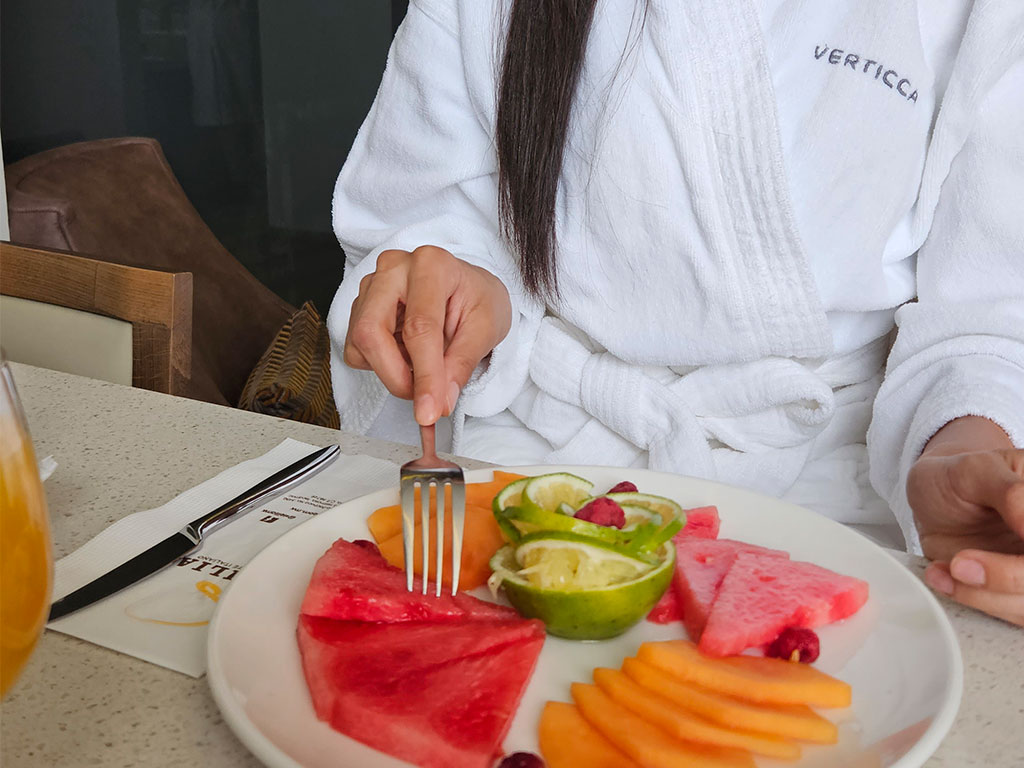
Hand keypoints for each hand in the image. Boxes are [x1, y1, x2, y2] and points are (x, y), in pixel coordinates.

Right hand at [343, 246, 511, 424]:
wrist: (468, 290)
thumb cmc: (478, 301)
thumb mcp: (486, 329)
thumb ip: (461, 365)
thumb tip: (440, 401)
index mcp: (432, 265)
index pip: (420, 327)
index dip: (424, 375)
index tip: (429, 411)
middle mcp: (394, 268)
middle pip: (372, 332)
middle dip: (396, 376)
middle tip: (425, 398)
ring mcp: (372, 286)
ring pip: (360, 344)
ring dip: (392, 372)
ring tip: (425, 367)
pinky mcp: (360, 306)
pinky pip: (356, 349)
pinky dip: (382, 365)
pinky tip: (406, 354)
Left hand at [907, 417, 1023, 625]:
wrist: (934, 495)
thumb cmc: (958, 478)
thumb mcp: (979, 470)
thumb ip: (1012, 493)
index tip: (1012, 540)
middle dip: (1007, 578)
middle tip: (962, 563)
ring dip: (985, 594)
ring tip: (948, 567)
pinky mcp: (1011, 593)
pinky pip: (1006, 614)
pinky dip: (973, 600)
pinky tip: (944, 577)